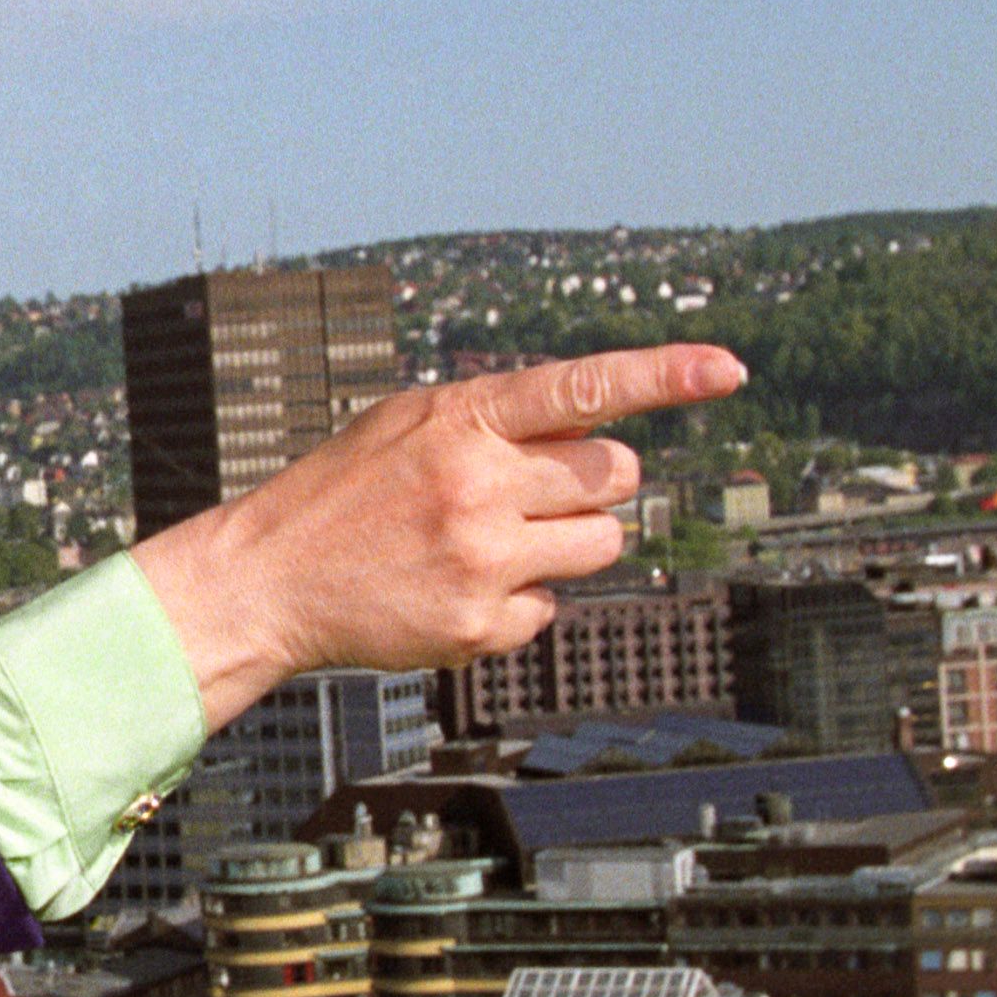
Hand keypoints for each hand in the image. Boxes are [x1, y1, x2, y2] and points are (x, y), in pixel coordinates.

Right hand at [127, 343, 743, 723]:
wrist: (267, 580)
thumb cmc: (346, 493)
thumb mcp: (410, 425)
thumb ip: (496, 419)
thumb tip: (596, 428)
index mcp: (461, 419)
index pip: (582, 386)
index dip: (664, 375)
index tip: (729, 370)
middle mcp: (478, 485)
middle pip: (616, 475)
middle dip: (592, 483)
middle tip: (531, 493)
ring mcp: (483, 559)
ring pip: (603, 543)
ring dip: (568, 541)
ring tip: (493, 541)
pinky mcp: (480, 626)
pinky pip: (553, 607)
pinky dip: (519, 600)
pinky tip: (457, 589)